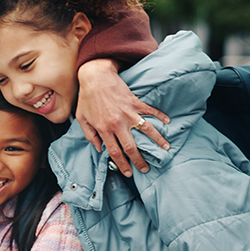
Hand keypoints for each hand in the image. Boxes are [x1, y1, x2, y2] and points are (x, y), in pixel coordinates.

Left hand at [75, 59, 169, 176]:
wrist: (95, 77)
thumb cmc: (87, 98)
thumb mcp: (82, 119)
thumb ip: (89, 135)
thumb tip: (99, 149)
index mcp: (104, 129)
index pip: (115, 152)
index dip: (122, 165)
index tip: (129, 173)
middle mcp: (118, 124)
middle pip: (132, 147)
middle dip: (140, 161)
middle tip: (146, 169)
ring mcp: (128, 113)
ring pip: (147, 131)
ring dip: (158, 141)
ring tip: (166, 148)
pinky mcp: (135, 102)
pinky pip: (150, 111)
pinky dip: (160, 116)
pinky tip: (167, 122)